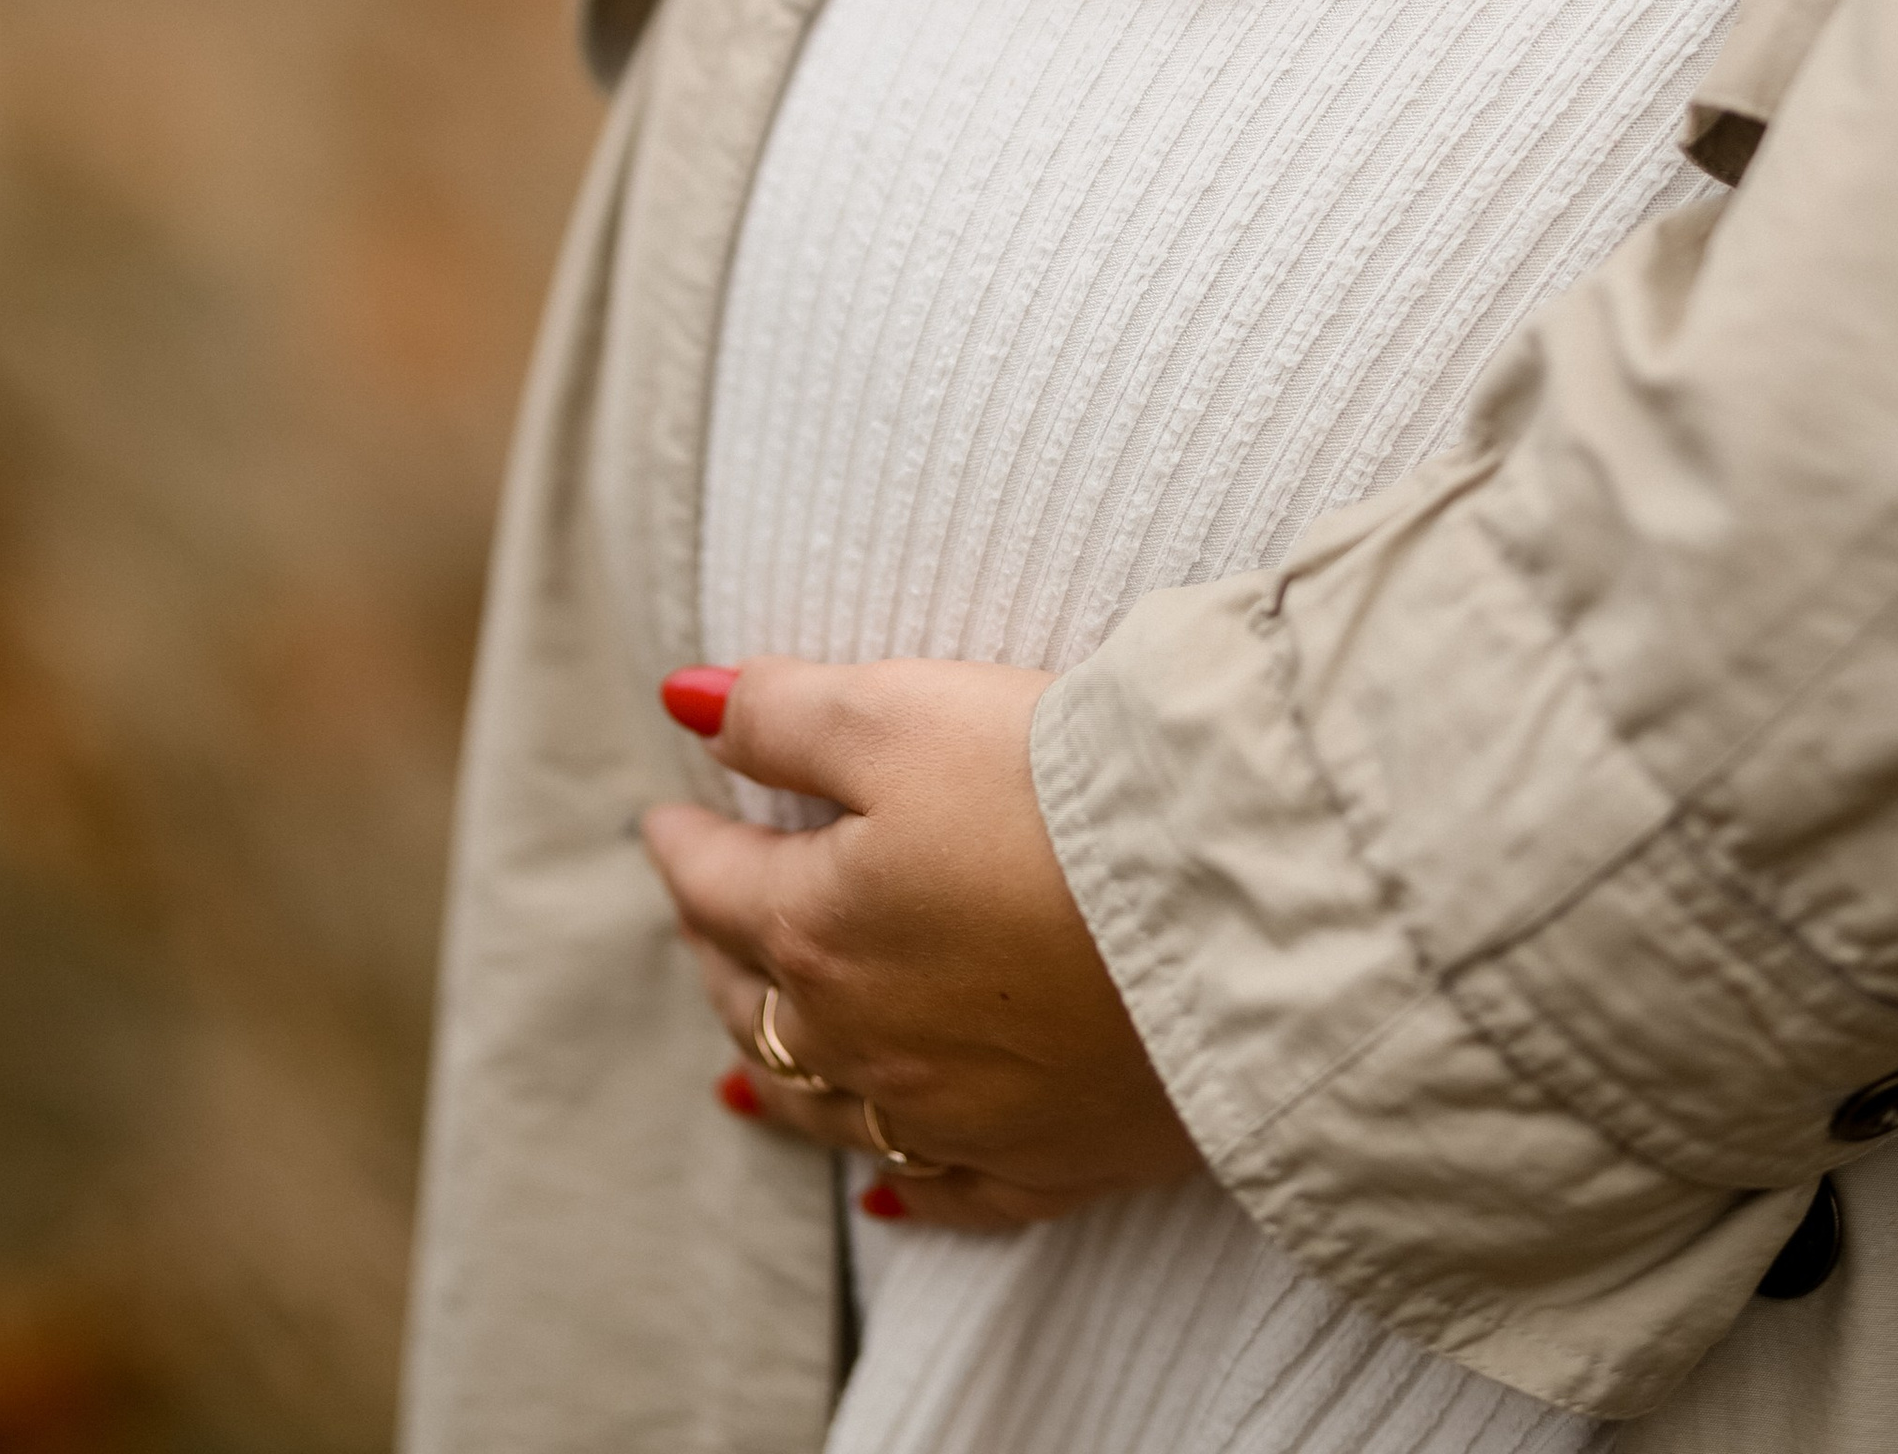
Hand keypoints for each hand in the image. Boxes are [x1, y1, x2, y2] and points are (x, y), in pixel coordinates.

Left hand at [643, 658, 1199, 1231]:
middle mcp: (865, 1042)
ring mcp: (956, 1117)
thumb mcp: (903, 711)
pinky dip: (903, 1189)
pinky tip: (884, 1194)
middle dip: (716, 949)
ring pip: (828, 1108)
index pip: (715, 881)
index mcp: (817, 929)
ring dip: (775, 1073)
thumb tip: (689, 703)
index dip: (684, 838)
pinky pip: (952, 1195)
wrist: (1231, 913)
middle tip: (702, 912)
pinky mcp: (1053, 1161)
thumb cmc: (1061, 795)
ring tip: (742, 1057)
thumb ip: (786, 711)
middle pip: (753, 1000)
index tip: (666, 816)